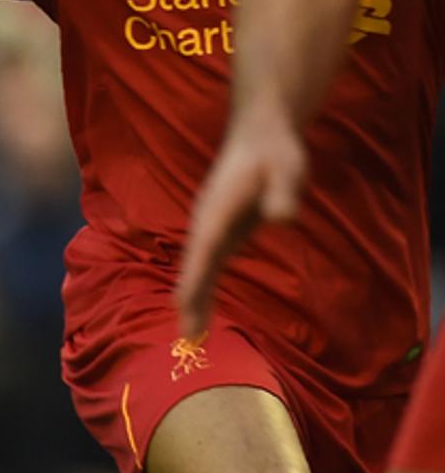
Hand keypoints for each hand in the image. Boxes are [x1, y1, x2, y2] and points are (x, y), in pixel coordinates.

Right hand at [177, 103, 304, 337]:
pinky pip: (206, 264)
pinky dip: (200, 286)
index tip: (185, 310)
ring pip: (196, 267)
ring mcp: (211, 226)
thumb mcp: (287, 170)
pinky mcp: (220, 229)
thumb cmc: (275, 153)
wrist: (260, 134)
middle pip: (193, 266)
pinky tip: (202, 305)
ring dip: (192, 298)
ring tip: (192, 332)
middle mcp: (207, 222)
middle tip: (189, 338)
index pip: (202, 252)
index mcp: (217, 211)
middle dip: (190, 300)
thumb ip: (283, 194)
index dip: (194, 282)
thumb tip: (282, 218)